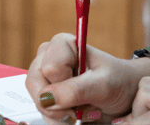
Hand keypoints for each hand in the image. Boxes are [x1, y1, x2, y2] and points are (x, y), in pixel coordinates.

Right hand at [26, 32, 147, 123]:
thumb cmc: (119, 82)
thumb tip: (46, 98)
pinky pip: (41, 107)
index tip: (86, 89)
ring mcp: (44, 74)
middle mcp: (48, 56)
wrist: (126, 95)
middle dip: (58, 103)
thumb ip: (76, 90)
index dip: (65, 84)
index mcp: (62, 44)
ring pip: (37, 97)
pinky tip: (73, 115)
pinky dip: (57, 117)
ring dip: (58, 113)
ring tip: (80, 112)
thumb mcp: (103, 85)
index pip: (49, 69)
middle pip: (36, 83)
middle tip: (79, 110)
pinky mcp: (45, 90)